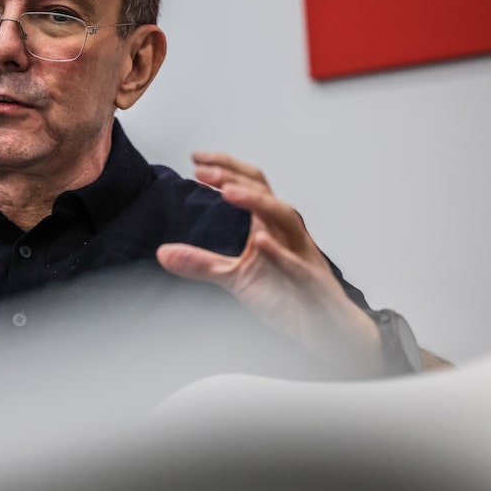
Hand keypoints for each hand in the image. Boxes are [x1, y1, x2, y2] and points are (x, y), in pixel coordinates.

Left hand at [156, 153, 385, 374]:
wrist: (327, 331)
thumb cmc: (288, 296)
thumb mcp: (237, 279)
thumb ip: (202, 263)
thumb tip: (163, 253)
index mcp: (271, 227)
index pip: (251, 186)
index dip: (226, 169)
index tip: (196, 159)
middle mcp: (288, 234)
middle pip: (265, 193)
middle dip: (233, 179)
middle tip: (201, 170)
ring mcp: (303, 256)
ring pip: (286, 219)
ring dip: (257, 202)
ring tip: (227, 191)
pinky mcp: (313, 284)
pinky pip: (299, 265)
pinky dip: (282, 253)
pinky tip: (262, 242)